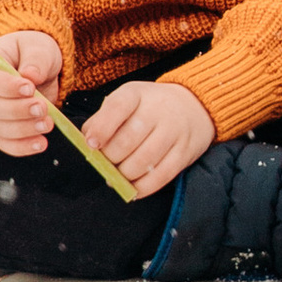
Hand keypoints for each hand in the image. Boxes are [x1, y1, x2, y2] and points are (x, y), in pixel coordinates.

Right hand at [0, 30, 63, 158]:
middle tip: (42, 108)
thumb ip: (36, 59)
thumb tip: (31, 75)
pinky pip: (6, 144)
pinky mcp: (0, 131)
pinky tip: (41, 144)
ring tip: (48, 124)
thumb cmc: (33, 53)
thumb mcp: (38, 47)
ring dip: (24, 130)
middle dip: (18, 111)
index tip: (30, 88)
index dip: (7, 87)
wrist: (37, 68)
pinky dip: (22, 147)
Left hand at [88, 77, 217, 194]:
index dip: (102, 128)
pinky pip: (160, 177)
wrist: (194, 107)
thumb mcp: (126, 100)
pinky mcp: (184, 153)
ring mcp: (174, 132)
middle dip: (110, 158)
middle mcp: (158, 110)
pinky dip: (142, 187)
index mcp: (136, 93)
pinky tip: (133, 187)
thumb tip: (88, 145)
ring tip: (119, 174)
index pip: (117, 107)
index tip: (91, 144)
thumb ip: (103, 119)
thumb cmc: (150, 107)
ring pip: (142, 162)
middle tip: (106, 162)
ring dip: (124, 175)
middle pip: (126, 141)